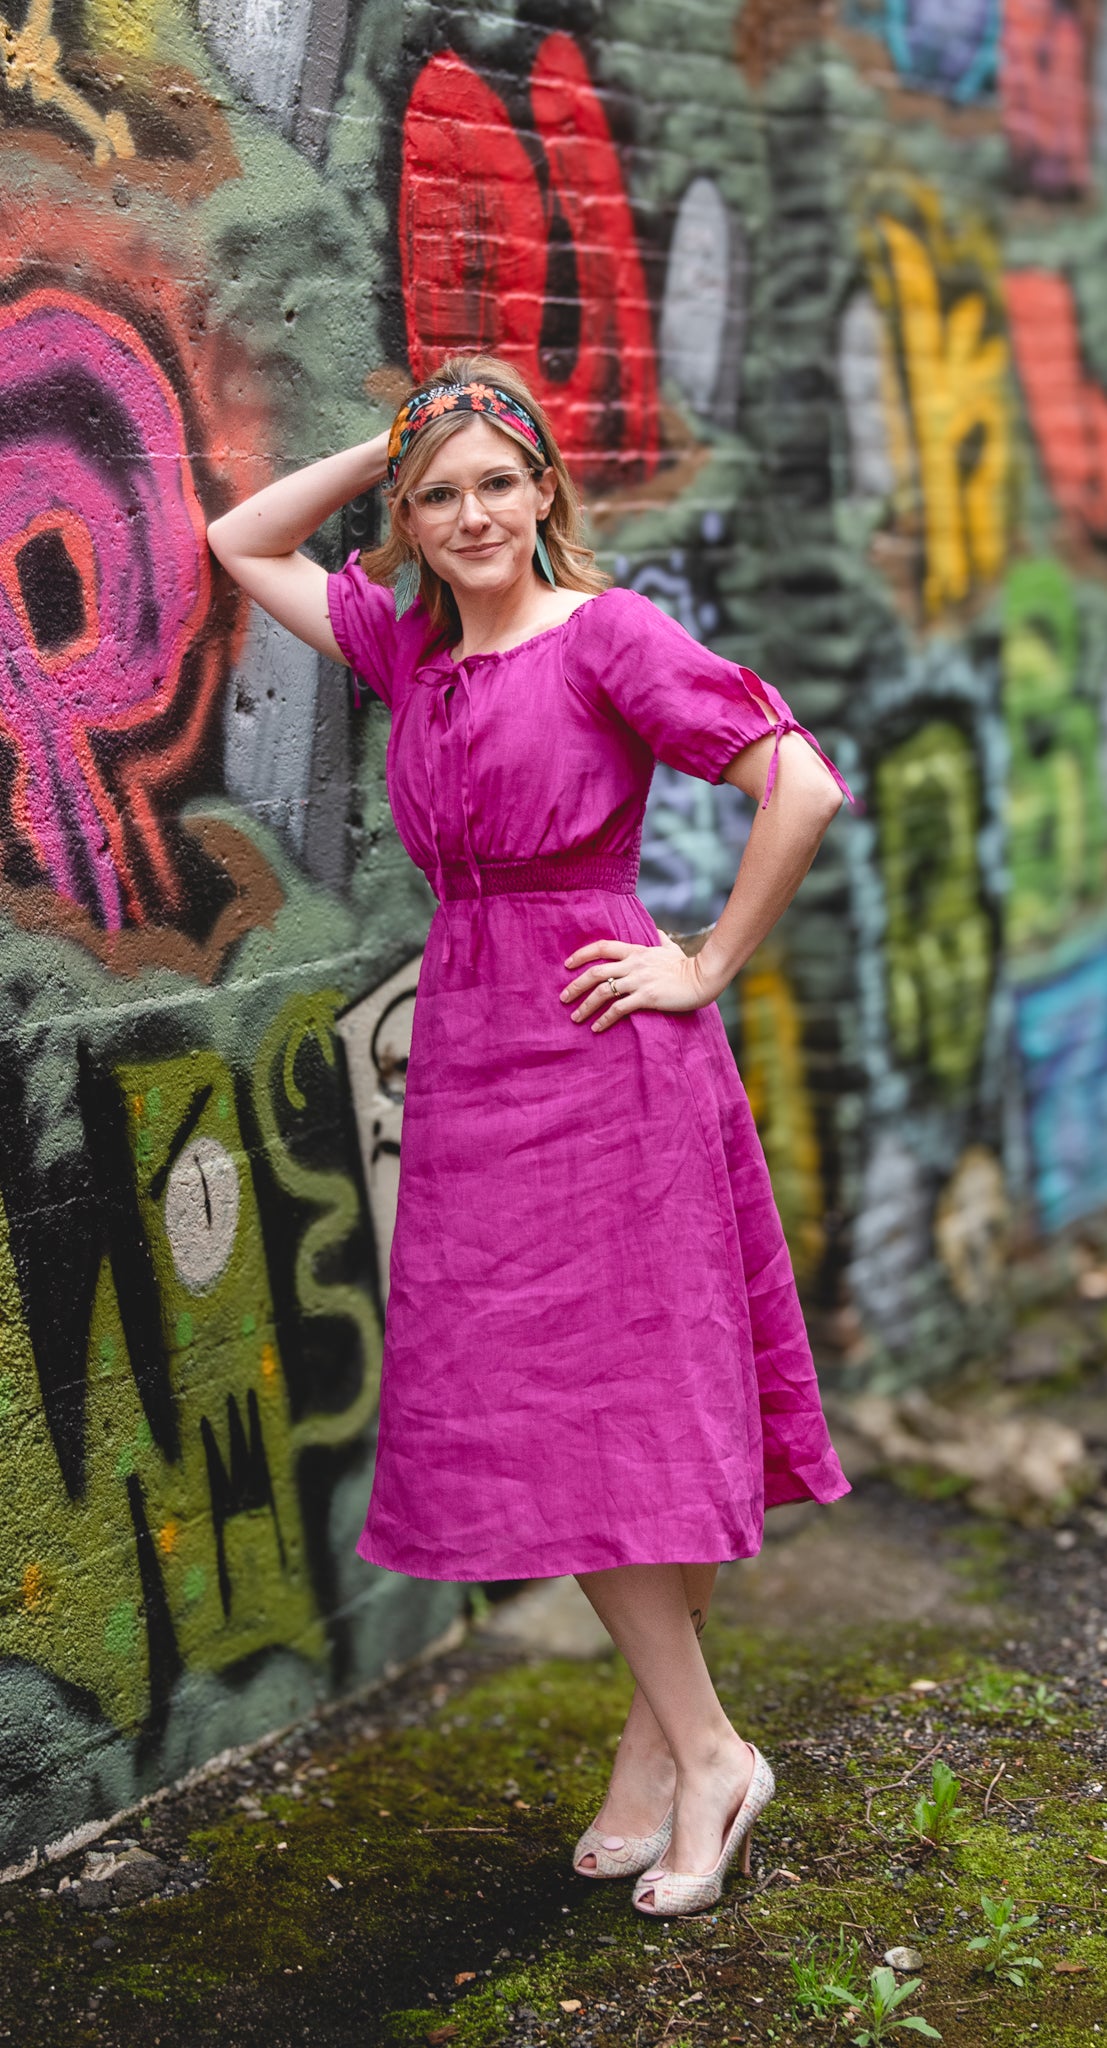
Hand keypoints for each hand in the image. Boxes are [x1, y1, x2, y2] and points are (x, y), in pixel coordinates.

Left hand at [560, 934, 721, 1032]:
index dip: (581, 955)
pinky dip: (604, 1019)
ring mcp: (639, 981)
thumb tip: (658, 932)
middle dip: (575, 985)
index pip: (602, 947)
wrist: (703, 978)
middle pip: (596, 972)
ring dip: (585, 1006)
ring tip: (575, 1017)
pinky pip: (618, 1009)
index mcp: (636, 951)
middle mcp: (633, 965)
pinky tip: (596, 1027)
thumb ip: (661, 939)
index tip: (567, 965)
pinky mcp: (646, 998)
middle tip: (563, 998)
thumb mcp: (671, 948)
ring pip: (603, 991)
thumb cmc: (688, 965)